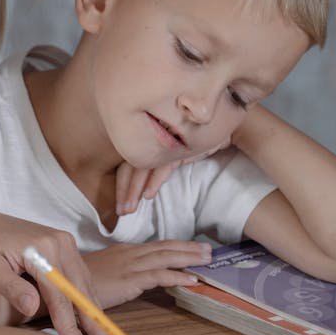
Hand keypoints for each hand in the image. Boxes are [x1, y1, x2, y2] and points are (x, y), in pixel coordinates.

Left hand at [0, 211, 106, 334]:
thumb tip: (31, 308)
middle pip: (80, 287)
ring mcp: (65, 242)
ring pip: (84, 281)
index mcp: (43, 248)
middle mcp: (60, 242)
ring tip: (102, 334)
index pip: (59, 293)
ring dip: (92, 308)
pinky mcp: (64, 245)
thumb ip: (12, 288)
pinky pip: (79, 274)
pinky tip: (89, 314)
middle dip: (91, 318)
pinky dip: (85, 295)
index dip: (67, 321)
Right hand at [84, 240, 211, 308]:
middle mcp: (129, 254)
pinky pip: (159, 275)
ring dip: (189, 257)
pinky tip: (193, 279)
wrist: (59, 286)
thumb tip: (129, 281)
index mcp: (123, 252)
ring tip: (207, 259)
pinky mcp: (129, 279)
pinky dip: (178, 276)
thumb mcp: (99, 275)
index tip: (193, 247)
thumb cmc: (74, 284)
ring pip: (166, 257)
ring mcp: (130, 265)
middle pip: (164, 247)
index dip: (176, 246)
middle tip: (209, 250)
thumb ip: (116, 276)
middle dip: (188, 248)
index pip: (155, 246)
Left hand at [115, 141, 231, 213]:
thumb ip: (156, 163)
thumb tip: (142, 187)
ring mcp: (164, 139)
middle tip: (122, 211)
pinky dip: (155, 181)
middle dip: (125, 191)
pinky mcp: (179, 145)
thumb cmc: (192, 138)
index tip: (119, 206)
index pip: (126, 162)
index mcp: (145, 137)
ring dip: (136, 189)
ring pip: (144, 166)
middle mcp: (150, 136)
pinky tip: (149, 195)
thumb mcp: (171, 151)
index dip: (121, 185)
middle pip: (130, 165)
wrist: (215, 123)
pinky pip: (164, 165)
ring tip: (131, 208)